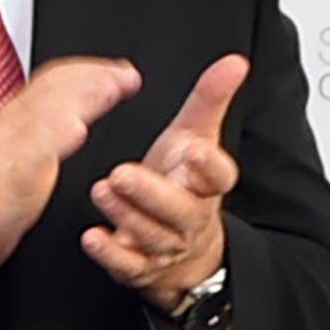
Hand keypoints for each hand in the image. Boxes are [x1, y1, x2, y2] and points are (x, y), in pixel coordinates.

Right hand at [0, 56, 140, 272]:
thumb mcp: (22, 158)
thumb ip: (44, 134)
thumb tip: (75, 116)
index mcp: (13, 120)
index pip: (51, 82)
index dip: (87, 71)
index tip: (119, 70)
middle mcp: (8, 127)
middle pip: (52, 89)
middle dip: (94, 78)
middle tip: (128, 76)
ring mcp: (5, 151)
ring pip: (44, 113)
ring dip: (83, 98)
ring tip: (112, 90)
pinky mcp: (5, 180)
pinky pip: (30, 154)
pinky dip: (54, 138)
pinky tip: (76, 130)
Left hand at [84, 51, 246, 314]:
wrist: (187, 249)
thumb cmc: (185, 183)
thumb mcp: (196, 138)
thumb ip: (211, 100)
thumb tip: (235, 61)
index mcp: (207, 186)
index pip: (219, 177)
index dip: (209, 165)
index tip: (193, 149)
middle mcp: (190, 218)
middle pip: (179, 209)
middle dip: (152, 193)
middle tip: (123, 174)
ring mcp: (166, 245)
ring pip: (151, 235)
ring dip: (125, 215)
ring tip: (102, 191)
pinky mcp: (141, 267)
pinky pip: (127, 266)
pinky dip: (110, 253)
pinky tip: (94, 237)